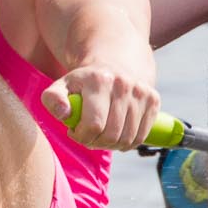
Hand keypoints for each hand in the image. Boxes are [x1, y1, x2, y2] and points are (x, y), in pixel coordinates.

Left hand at [40, 66, 162, 150]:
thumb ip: (53, 99)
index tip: (75, 132)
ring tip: (101, 136)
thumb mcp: (62, 85)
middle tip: (88, 137)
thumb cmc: (83, 82)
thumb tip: (64, 113)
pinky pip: (142, 136)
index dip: (82, 136)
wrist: (113, 62)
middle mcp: (123, 84)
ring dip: (112, 145)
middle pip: (111, 135)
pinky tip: (117, 134)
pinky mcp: (154, 99)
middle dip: (96, 143)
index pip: (94, 124)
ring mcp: (141, 92)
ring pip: (128, 139)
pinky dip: (128, 143)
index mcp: (99, 80)